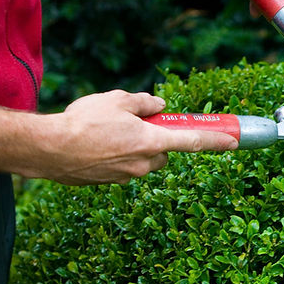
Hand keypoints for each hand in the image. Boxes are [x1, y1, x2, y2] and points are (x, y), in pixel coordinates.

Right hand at [37, 90, 237, 184]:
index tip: (235, 142)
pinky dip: (114, 157)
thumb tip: (158, 106)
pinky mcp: (109, 183)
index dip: (216, 141)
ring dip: (134, 148)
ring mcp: (126, 177)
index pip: (193, 142)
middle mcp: (143, 164)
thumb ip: (143, 102)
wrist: (48, 150)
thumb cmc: (83, 122)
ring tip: (105, 132)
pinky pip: (121, 168)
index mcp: (151, 142)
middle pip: (163, 154)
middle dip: (156, 141)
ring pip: (142, 162)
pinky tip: (93, 144)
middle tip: (135, 124)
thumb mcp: (117, 100)